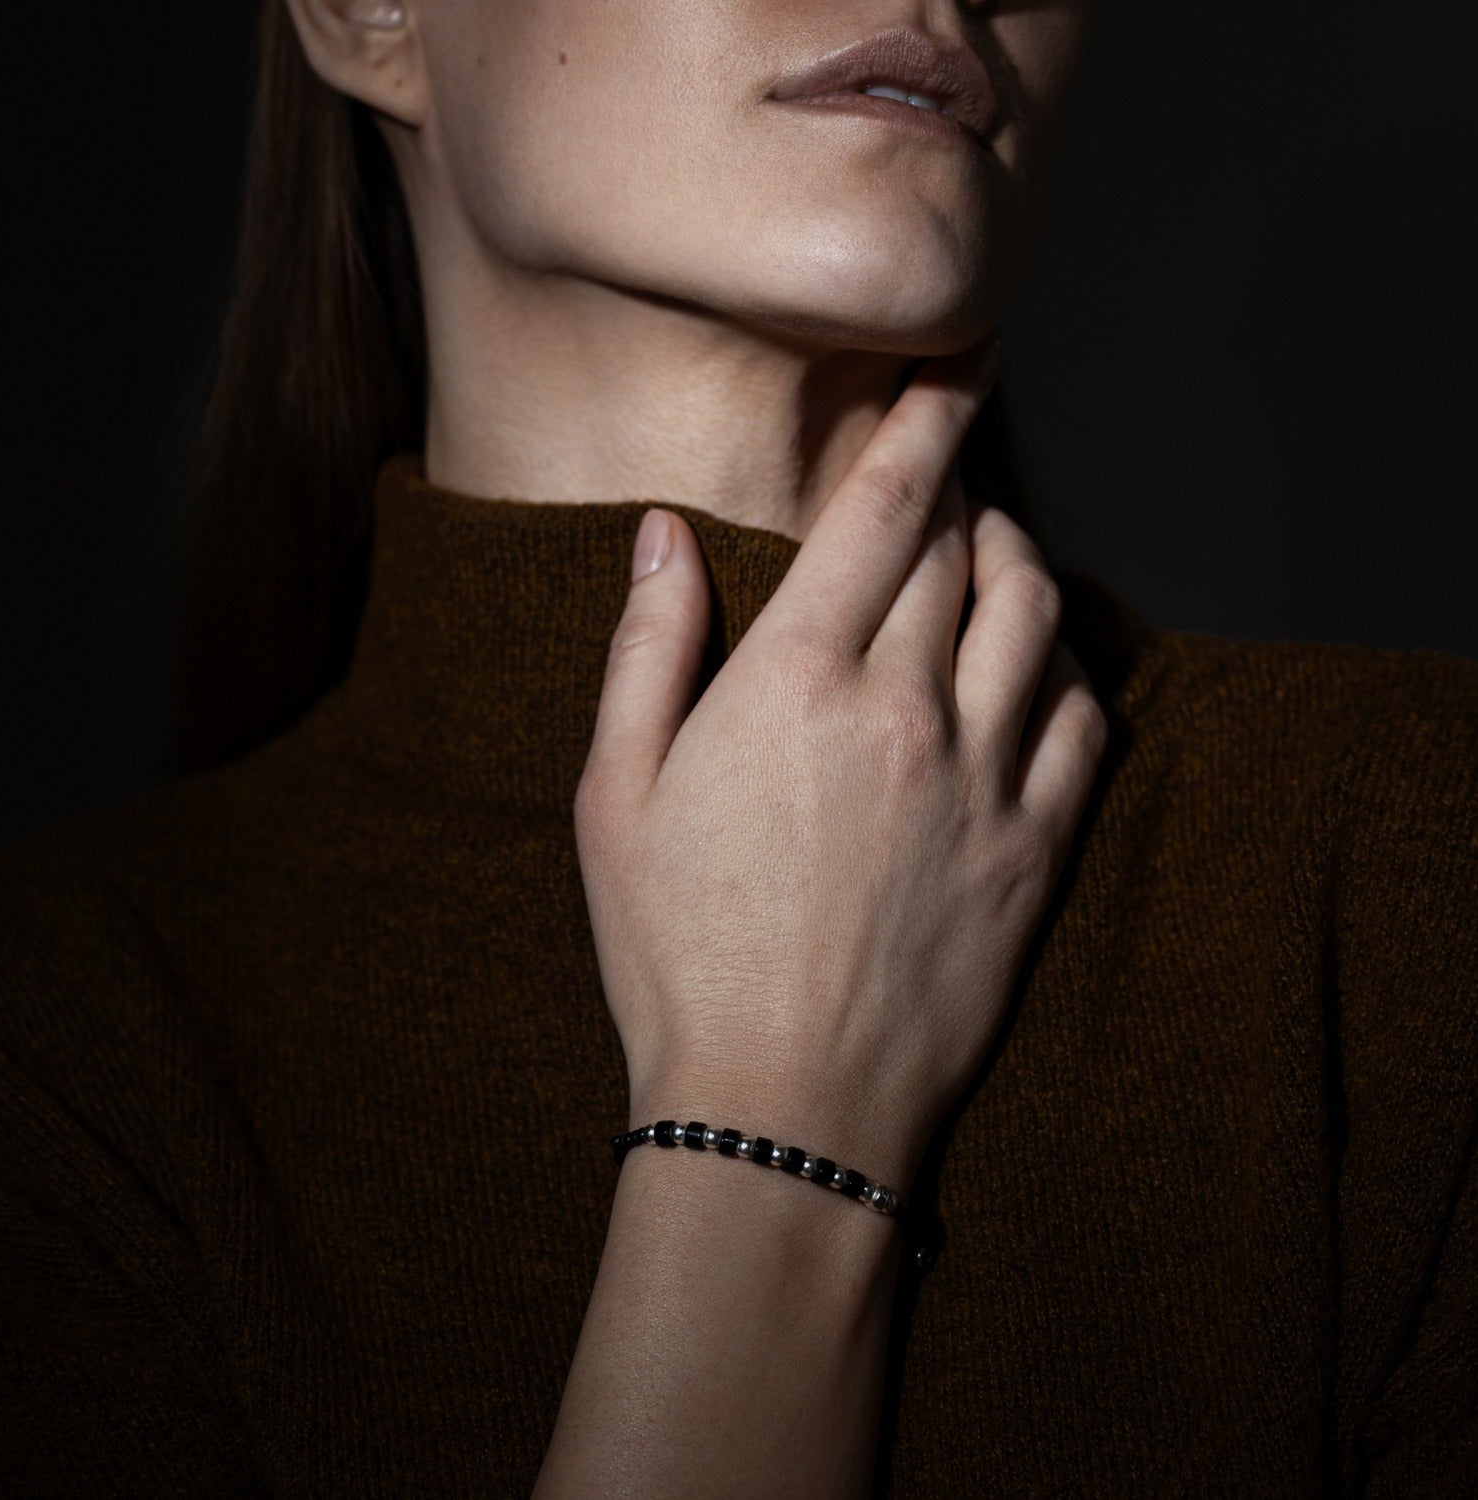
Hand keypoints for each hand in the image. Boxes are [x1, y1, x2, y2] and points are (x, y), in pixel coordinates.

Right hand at [573, 342, 1107, 1189]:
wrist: (778, 1106)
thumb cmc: (675, 952)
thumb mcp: (614, 796)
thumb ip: (649, 649)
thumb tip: (668, 533)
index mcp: (795, 682)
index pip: (882, 510)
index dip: (924, 421)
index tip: (955, 364)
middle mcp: (903, 710)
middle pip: (963, 551)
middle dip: (962, 488)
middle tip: (950, 471)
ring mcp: (983, 781)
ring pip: (1036, 618)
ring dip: (1020, 562)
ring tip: (994, 554)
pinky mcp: (1036, 853)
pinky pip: (1084, 724)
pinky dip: (1066, 674)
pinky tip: (1034, 674)